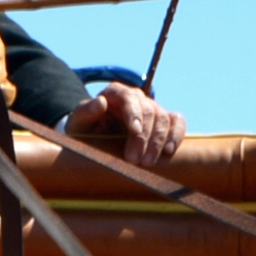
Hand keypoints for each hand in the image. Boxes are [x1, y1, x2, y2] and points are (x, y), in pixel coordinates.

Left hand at [64, 83, 185, 165]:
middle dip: (144, 137)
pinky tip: (169, 151)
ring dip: (159, 141)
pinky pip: (177, 122)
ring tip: (148, 162)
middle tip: (135, 160)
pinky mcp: (163, 121)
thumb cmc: (85, 129)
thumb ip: (85, 112)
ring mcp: (152, 109)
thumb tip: (100, 102)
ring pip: (164, 118)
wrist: (95, 138)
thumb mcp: (78, 122)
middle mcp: (137, 98)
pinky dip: (176, 135)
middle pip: (149, 111)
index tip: (134, 131)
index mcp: (116, 93)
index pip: (129, 98)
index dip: (134, 113)